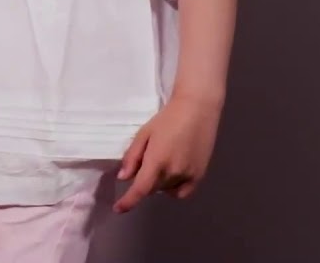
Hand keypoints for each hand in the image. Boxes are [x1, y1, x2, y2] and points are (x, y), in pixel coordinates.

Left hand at [113, 94, 222, 212]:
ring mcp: (189, 175)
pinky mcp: (200, 175)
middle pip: (152, 188)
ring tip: (162, 161)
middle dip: (144, 181)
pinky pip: (183, 192)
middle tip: (146, 161)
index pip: (140, 189)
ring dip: (158, 183)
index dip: (128, 202)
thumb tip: (124, 178)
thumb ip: (132, 157)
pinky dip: (174, 189)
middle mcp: (174, 172)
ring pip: (166, 190)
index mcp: (157, 161)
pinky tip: (172, 175)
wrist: (197, 110)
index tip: (118, 209)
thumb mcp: (144, 134)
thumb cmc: (167, 119)